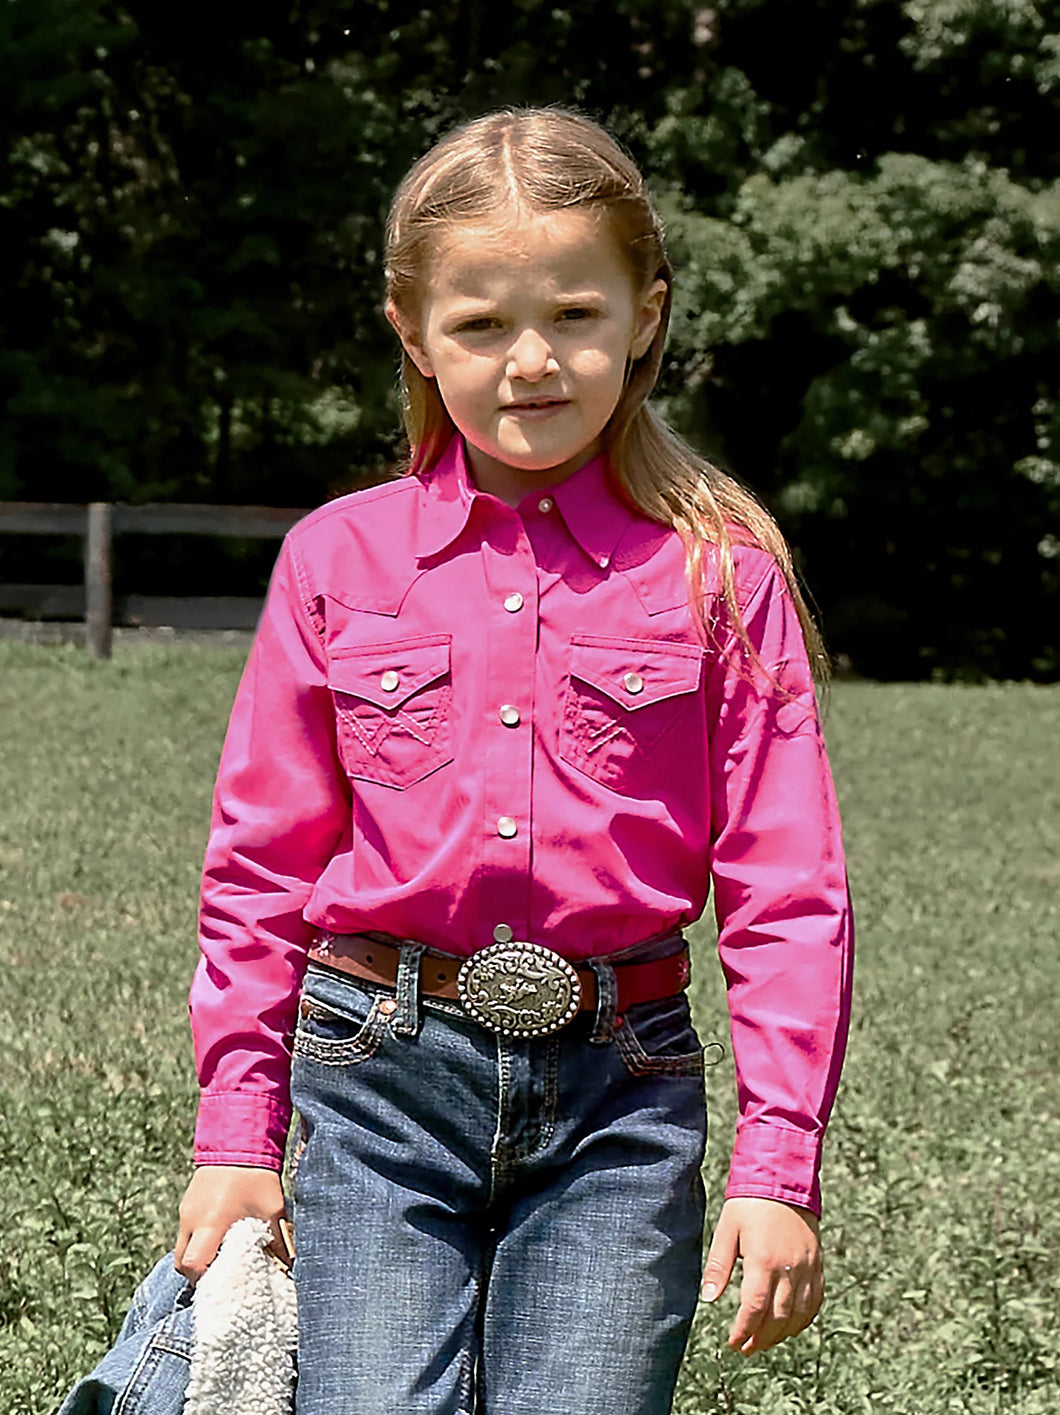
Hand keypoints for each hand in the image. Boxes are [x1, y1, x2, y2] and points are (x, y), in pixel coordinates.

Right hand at [175, 1164, 288, 1283]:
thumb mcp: (273, 1208)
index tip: (222, 1285)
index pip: (193, 1264)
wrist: (239, 1139)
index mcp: (210, 1223)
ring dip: (197, 1256)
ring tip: (221, 1257)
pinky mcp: (186, 1203)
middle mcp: (192, 1220)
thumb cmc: (257, 1175)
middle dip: (198, 1274)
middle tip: (221, 1276)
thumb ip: (279, 1240)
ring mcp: (185, 1211)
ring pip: (181, 1248)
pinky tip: (217, 1237)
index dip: (204, 1280)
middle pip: (181, 1263)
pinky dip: (197, 1241)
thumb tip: (290, 1265)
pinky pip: (185, 1232)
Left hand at [700, 1196, 822, 1354]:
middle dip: (761, 1338)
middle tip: (746, 1348)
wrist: (783, 1179)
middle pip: (778, 1318)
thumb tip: (708, 1298)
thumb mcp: (727, 1230)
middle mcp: (789, 1268)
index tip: (733, 1343)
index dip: (743, 1331)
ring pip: (799, 1315)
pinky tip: (790, 1325)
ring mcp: (807, 1267)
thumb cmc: (749, 1203)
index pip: (754, 1309)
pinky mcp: (817, 1263)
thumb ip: (718, 1266)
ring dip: (781, 1334)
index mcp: (763, 1260)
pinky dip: (803, 1319)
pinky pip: (815, 1301)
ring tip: (764, 1341)